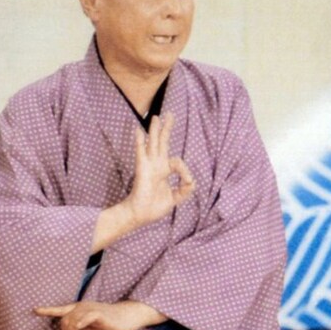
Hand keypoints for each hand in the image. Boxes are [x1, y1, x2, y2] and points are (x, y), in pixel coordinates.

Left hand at [34, 300, 166, 329]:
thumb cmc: (109, 324)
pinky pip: (82, 320)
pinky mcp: (97, 313)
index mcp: (79, 310)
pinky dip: (78, 328)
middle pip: (63, 320)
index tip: (35, 310)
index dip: (48, 310)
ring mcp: (89, 309)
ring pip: (70, 321)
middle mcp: (82, 306)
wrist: (127, 318)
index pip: (60, 310)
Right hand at [123, 112, 194, 227]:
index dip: (185, 169)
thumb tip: (192, 181)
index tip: (188, 181)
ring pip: (153, 143)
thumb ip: (185, 190)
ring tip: (155, 117)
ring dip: (154, 130)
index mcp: (164, 170)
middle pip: (162, 142)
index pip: (177, 161)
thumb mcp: (175, 198)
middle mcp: (156, 165)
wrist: (141, 215)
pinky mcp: (142, 169)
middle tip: (169, 114)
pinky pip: (141, 152)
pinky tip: (138, 131)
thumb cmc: (155, 207)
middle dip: (166, 129)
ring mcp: (149, 166)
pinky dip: (140, 142)